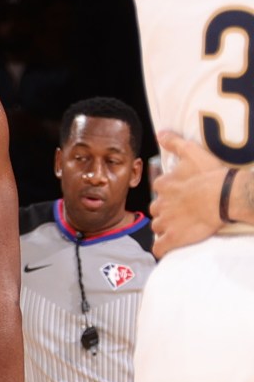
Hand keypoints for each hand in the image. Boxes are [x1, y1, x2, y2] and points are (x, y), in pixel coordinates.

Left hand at [152, 128, 233, 255]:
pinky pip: (159, 248)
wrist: (225, 196)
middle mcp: (160, 204)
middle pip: (157, 210)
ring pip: (157, 227)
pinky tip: (168, 247)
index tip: (182, 196)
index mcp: (163, 185)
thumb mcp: (193, 152)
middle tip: (183, 212)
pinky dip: (162, 249)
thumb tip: (160, 133)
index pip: (159, 191)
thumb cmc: (211, 174)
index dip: (169, 194)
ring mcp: (166, 222)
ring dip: (165, 228)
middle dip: (166, 211)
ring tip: (180, 228)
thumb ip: (175, 143)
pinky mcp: (173, 238)